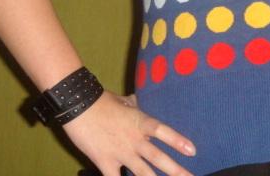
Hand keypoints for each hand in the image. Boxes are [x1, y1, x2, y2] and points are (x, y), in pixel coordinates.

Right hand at [62, 90, 196, 175]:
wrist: (77, 105)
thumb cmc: (100, 100)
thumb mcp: (122, 100)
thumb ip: (132, 105)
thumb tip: (136, 101)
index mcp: (140, 122)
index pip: (164, 132)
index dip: (178, 141)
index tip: (192, 151)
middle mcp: (134, 139)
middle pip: (158, 158)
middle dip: (176, 171)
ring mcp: (121, 153)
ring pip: (143, 173)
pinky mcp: (105, 162)